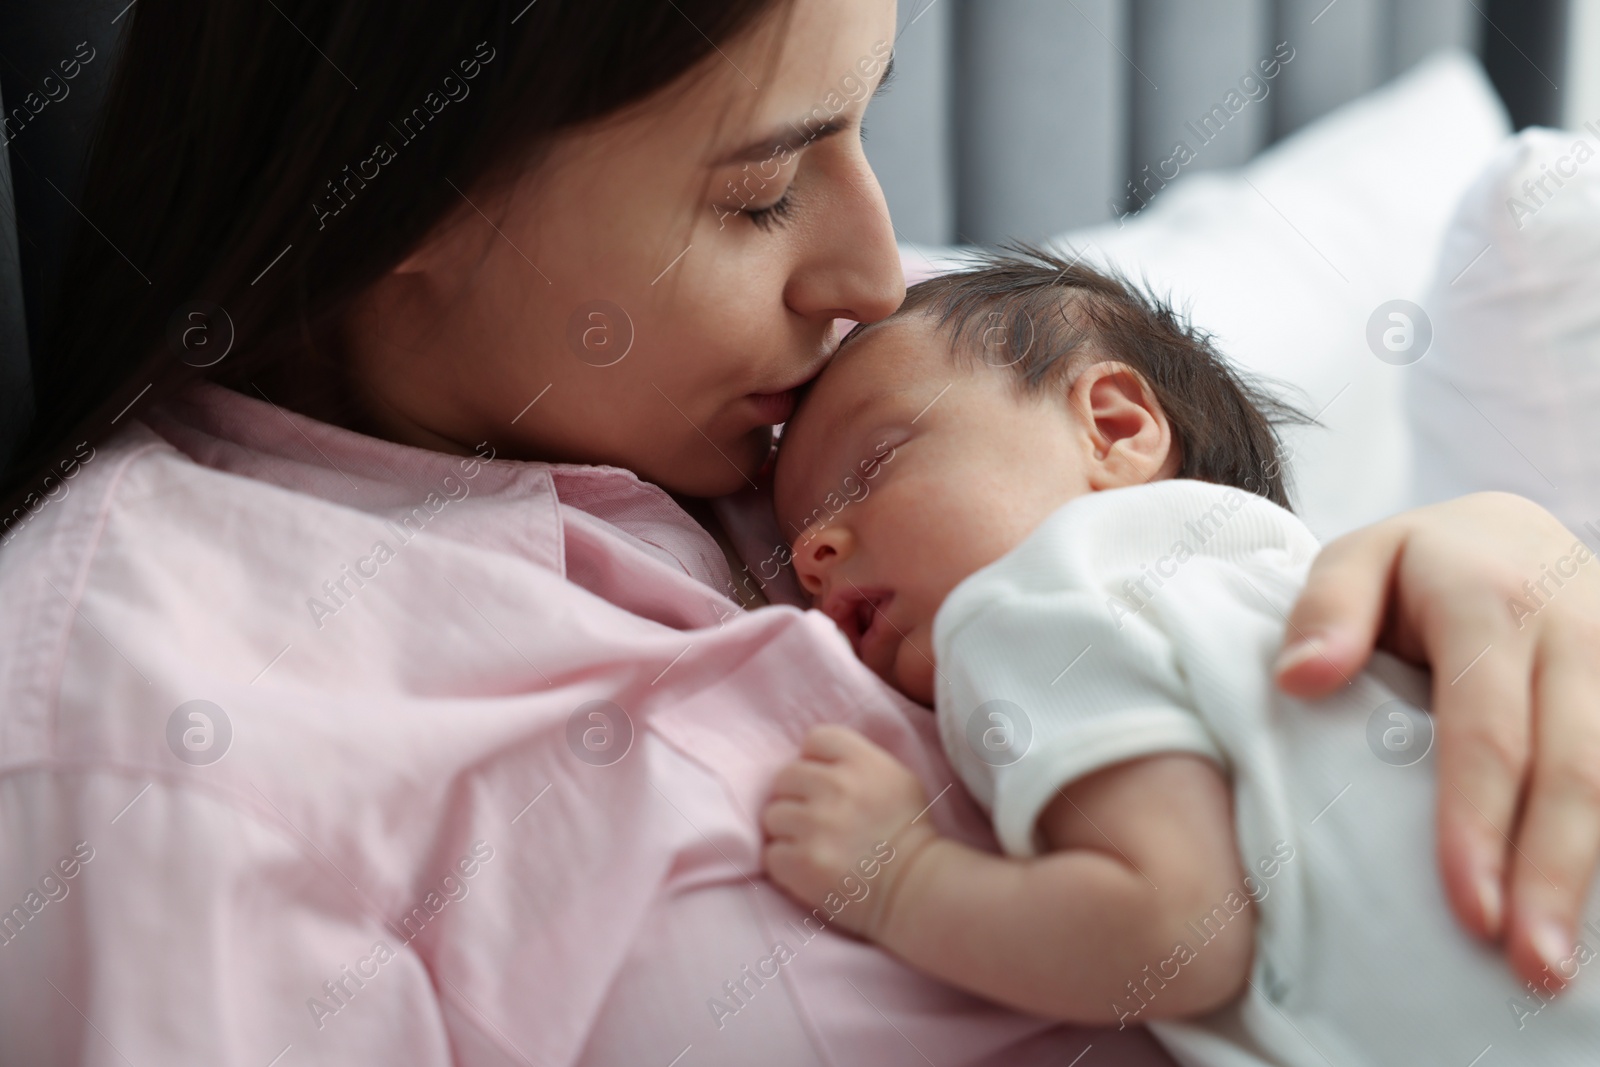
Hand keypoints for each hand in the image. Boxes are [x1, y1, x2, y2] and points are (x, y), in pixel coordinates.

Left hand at [761, 725, 936, 939]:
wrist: (916, 889)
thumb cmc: (908, 834)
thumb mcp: (896, 778)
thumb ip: (857, 761)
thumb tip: (813, 759)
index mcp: (862, 762)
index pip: (816, 738)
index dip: (815, 760)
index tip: (825, 782)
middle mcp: (837, 787)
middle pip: (785, 776)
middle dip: (796, 797)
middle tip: (815, 818)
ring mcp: (817, 825)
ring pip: (773, 815)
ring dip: (788, 831)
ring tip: (812, 845)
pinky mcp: (803, 862)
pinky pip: (770, 852)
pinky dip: (785, 863)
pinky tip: (808, 867)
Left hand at [1278, 492, 1599, 988]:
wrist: (1512, 535)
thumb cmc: (1415, 568)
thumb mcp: (1358, 558)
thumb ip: (1325, 609)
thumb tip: (1299, 679)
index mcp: (1490, 599)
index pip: (1486, 729)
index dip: (1477, 822)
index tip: (1466, 907)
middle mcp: (1575, 628)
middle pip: (1570, 768)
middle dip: (1551, 873)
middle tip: (1532, 965)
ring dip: (1589, 873)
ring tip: (1558, 964)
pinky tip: (1595, 914)